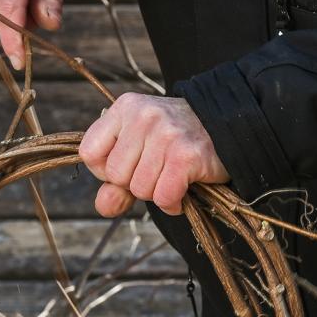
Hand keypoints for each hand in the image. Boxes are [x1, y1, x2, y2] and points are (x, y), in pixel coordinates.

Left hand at [78, 93, 229, 216]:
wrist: (227, 127)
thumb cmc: (175, 140)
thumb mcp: (139, 149)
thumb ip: (115, 181)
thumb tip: (103, 207)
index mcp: (125, 108)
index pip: (89, 153)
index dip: (104, 170)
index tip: (129, 165)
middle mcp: (143, 116)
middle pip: (115, 175)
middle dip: (133, 183)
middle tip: (157, 170)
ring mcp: (165, 134)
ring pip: (140, 189)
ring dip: (156, 193)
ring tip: (172, 176)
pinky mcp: (186, 156)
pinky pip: (164, 197)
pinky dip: (172, 204)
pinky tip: (182, 191)